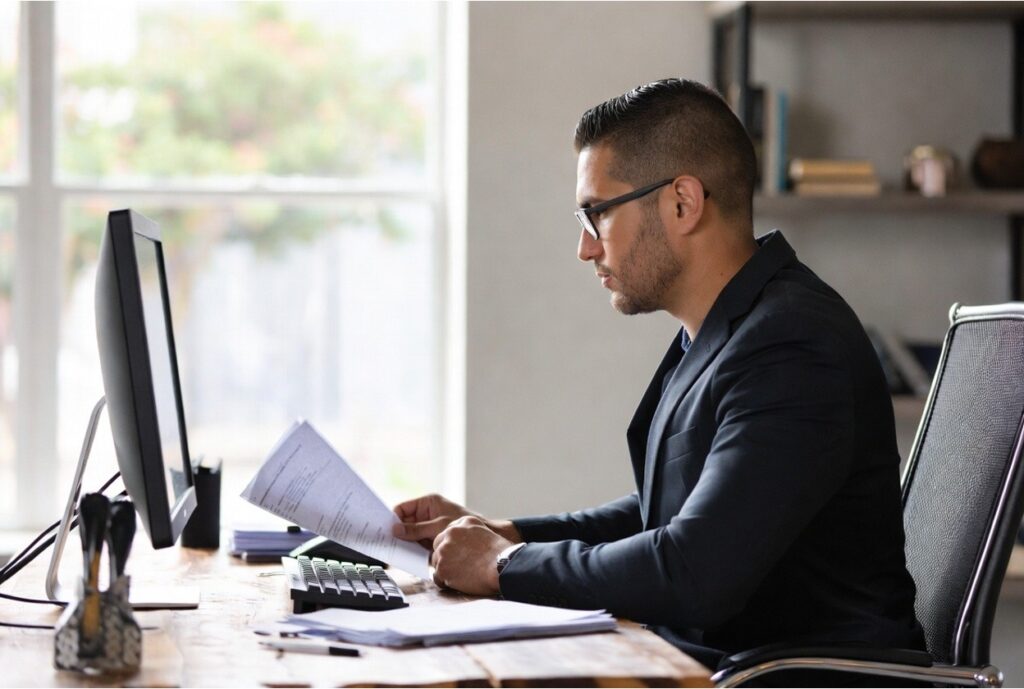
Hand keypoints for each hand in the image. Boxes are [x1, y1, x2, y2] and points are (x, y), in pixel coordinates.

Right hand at [392, 494, 522, 549]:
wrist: (482, 539)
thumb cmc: (463, 525)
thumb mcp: (438, 526)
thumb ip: (416, 529)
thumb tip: (395, 530)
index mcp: (427, 503)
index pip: (402, 508)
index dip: (392, 518)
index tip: (382, 528)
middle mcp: (425, 514)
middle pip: (403, 522)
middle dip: (395, 531)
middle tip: (383, 541)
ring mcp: (427, 527)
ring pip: (409, 535)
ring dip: (403, 542)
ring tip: (391, 550)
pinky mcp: (430, 540)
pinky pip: (416, 544)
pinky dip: (411, 549)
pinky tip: (404, 555)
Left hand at [431, 516, 511, 595]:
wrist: (503, 566)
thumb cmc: (501, 553)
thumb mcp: (486, 531)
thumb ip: (470, 533)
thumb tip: (462, 544)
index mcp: (462, 522)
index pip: (448, 534)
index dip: (453, 546)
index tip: (461, 554)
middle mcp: (450, 533)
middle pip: (438, 545)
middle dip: (446, 556)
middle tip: (460, 566)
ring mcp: (444, 551)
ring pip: (437, 561)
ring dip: (447, 569)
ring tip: (463, 574)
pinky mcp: (442, 568)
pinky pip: (437, 577)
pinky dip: (446, 582)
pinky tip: (460, 582)